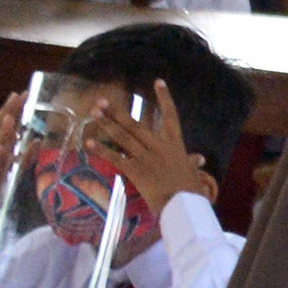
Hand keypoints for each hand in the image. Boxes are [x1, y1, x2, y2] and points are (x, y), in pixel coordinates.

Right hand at [0, 93, 23, 223]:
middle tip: (19, 94)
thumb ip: (25, 156)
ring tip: (10, 117)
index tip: (24, 93)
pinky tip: (0, 148)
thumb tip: (38, 141)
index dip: (15, 109)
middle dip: (9, 110)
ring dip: (3, 130)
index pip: (7, 124)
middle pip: (0, 126)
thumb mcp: (13, 169)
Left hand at [80, 79, 216, 209]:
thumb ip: (191, 162)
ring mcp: (146, 158)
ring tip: (94, 114)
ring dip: (107, 125)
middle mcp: (159, 147)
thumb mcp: (192, 172)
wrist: (184, 205)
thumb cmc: (190, 190)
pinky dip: (102, 150)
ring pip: (123, 137)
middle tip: (101, 101)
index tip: (158, 82)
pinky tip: (89, 143)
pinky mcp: (136, 171)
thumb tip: (199, 158)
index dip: (165, 98)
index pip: (171, 116)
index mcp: (175, 145)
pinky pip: (116, 158)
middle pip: (135, 125)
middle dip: (117, 112)